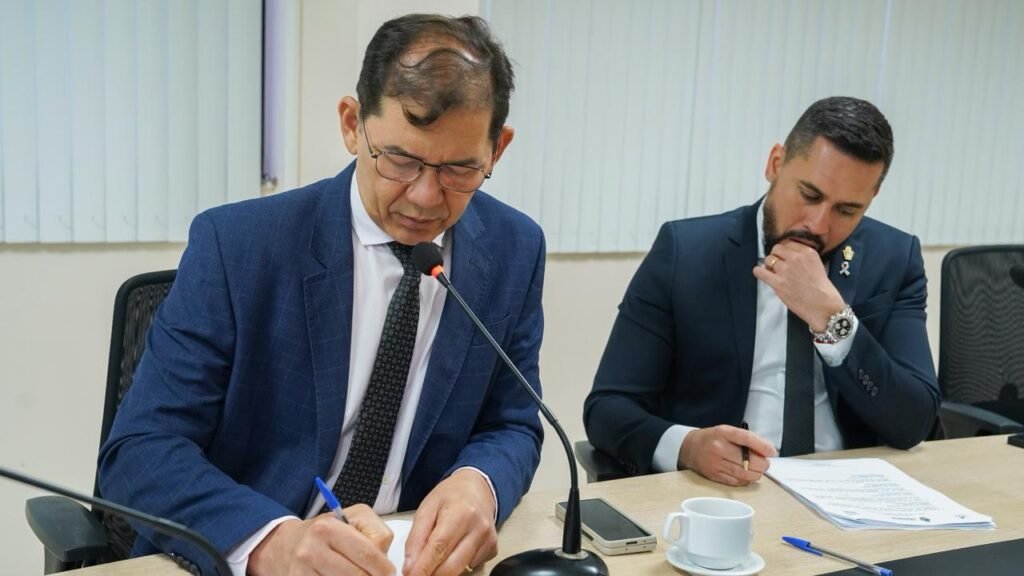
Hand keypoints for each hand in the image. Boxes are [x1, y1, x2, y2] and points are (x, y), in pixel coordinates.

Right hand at [249, 504, 393, 575]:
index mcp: (329, 527)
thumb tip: (385, 564)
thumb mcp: (354, 519)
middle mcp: (312, 549)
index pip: (368, 554)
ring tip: (358, 574)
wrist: (287, 545)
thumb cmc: (327, 531)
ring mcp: (303, 570)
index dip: (384, 568)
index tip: (388, 572)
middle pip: (358, 575)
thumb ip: (375, 534)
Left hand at [403, 469, 497, 575]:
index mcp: (460, 513)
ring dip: (444, 571)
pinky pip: (472, 566)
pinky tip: (454, 550)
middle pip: (452, 566)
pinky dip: (459, 565)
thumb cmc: (450, 496)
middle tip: (418, 572)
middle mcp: (478, 527)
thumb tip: (410, 566)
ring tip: (435, 557)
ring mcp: (488, 539)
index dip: (423, 567)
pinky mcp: (493, 548)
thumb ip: (416, 538)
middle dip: (432, 574)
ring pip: (462, 569)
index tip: (411, 575)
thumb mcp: (426, 509)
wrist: (477, 487)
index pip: (439, 547)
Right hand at [678, 425, 777, 485]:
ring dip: (756, 473)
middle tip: (765, 462)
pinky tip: (745, 474)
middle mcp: (719, 448)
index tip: (772, 451)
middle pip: (749, 461)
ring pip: (745, 474)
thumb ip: (746, 439)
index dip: (762, 447)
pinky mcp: (715, 476)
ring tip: (757, 469)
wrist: (690, 448)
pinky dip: (745, 480)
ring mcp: (716, 463)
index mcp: (723, 433)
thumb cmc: (712, 439)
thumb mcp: (727, 431)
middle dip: (762, 464)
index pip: (747, 439)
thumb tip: (767, 451)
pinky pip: (737, 482)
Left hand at [753, 240, 845, 331]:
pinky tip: (763, 274)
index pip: (788, 243)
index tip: (784, 256)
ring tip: (773, 272)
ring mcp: (786, 270)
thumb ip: (804, 258)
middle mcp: (796, 258)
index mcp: (808, 252)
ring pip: (768, 259)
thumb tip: (790, 256)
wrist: (824, 306)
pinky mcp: (778, 283)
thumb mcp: (818, 265)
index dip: (784, 251)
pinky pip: (760, 272)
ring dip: (769, 265)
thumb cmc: (822, 290)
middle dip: (776, 256)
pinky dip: (759, 272)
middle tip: (778, 264)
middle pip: (776, 249)